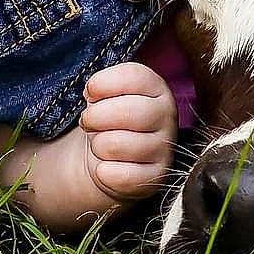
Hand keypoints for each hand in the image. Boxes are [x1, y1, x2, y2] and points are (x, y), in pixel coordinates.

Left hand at [80, 63, 177, 201]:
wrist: (114, 159)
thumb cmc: (109, 120)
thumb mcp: (105, 96)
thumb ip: (101, 87)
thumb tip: (92, 92)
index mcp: (156, 88)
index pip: (133, 76)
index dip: (103, 83)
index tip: (90, 92)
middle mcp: (166, 115)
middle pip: (128, 111)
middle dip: (95, 117)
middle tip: (87, 122)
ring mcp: (165, 148)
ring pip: (117, 145)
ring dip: (98, 146)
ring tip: (101, 144)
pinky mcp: (157, 177)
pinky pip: (121, 175)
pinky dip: (104, 172)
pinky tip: (107, 166)